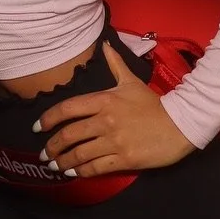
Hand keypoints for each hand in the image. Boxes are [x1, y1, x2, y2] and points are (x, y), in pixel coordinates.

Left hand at [35, 42, 196, 177]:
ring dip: (63, 161)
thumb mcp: (131, 82)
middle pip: (69, 135)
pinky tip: (73, 173)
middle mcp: (105, 120)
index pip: (67, 109)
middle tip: (44, 153)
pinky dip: (81, 171)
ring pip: (80, 154)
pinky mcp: (125, 159)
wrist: (181, 124)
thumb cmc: (154, 104)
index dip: (48, 119)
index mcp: (104, 100)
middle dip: (52, 146)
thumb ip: (115, 64)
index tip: (37, 127)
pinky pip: (96, 167)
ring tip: (54, 166)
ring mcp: (114, 141)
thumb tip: (104, 45)